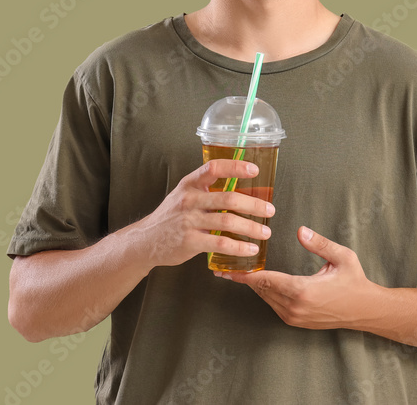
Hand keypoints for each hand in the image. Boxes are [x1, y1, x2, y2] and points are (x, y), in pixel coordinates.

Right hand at [137, 159, 274, 267]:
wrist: (146, 241)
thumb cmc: (171, 217)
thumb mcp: (184, 195)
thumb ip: (206, 190)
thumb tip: (241, 188)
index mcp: (190, 184)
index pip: (214, 168)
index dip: (235, 167)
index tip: (254, 170)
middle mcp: (189, 200)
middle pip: (228, 198)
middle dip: (254, 204)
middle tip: (270, 210)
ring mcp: (188, 221)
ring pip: (228, 222)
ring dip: (251, 227)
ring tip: (265, 232)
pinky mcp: (190, 242)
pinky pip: (221, 244)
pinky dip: (239, 247)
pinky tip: (251, 249)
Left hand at [215, 226, 379, 329]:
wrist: (365, 311)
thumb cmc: (355, 282)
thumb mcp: (342, 258)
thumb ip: (320, 243)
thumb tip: (301, 230)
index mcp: (302, 290)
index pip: (265, 280)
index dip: (244, 274)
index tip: (226, 269)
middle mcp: (294, 307)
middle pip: (261, 289)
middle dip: (244, 277)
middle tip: (225, 264)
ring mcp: (294, 316)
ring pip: (265, 297)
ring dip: (253, 284)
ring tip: (238, 270)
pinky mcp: (295, 321)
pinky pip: (273, 304)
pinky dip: (264, 292)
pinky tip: (259, 281)